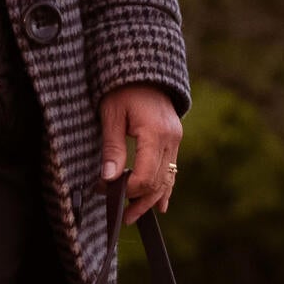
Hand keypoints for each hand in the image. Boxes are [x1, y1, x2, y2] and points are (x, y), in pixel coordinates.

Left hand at [99, 85, 181, 222]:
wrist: (143, 66)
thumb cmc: (122, 86)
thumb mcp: (111, 114)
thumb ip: (112, 149)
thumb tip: (108, 179)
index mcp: (155, 132)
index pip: (144, 175)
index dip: (127, 190)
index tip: (108, 192)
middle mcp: (170, 139)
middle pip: (158, 183)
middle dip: (139, 202)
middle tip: (123, 217)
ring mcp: (175, 140)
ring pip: (167, 180)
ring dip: (151, 200)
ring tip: (135, 215)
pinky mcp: (175, 139)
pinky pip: (172, 170)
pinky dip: (164, 188)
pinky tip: (160, 205)